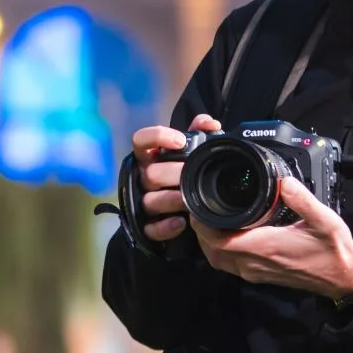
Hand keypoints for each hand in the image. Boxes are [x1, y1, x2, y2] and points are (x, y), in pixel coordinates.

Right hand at [128, 114, 222, 241]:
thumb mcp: (195, 153)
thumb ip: (200, 133)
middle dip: (172, 175)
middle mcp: (146, 178)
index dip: (157, 137)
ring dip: (169, 200)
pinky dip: (164, 227)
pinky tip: (180, 223)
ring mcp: (145, 202)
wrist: (190, 211)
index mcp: (153, 158)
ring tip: (186, 202)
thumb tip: (210, 123)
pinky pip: (150, 228)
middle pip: (150, 174)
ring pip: (149, 201)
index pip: (142, 141)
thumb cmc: (188, 175)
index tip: (180, 141)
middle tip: (189, 175)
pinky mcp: (149, 225)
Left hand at [191, 175, 352, 299]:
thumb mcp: (325, 220)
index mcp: (265, 248)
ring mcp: (256, 272)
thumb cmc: (333, 250)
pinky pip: (229, 264)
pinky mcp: (259, 275)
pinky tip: (228, 234)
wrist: (343, 278)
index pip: (219, 240)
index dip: (203, 224)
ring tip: (211, 218)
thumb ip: (303, 200)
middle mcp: (255, 263)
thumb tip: (284, 182)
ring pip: (218, 260)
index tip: (200, 205)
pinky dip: (220, 250)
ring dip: (209, 241)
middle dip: (201, 230)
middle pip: (212, 250)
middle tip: (202, 208)